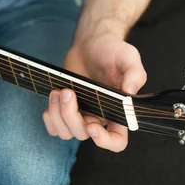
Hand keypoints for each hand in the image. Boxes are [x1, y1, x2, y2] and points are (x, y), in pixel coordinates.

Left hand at [42, 31, 146, 151]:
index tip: (93, 126)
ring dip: (58, 115)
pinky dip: (50, 118)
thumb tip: (130, 92)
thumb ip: (135, 74)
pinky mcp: (65, 108)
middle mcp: (100, 117)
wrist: (92, 43)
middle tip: (68, 92)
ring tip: (58, 91)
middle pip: (84, 134)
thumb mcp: (129, 57)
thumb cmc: (113, 51)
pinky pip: (54, 126)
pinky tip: (52, 99)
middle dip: (71, 116)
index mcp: (118, 112)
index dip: (105, 142)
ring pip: (66, 132)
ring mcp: (81, 114)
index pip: (116, 141)